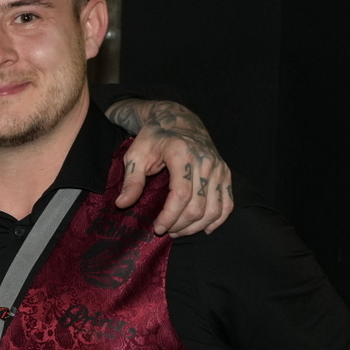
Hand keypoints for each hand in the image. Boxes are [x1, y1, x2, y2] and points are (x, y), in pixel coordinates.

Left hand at [106, 99, 234, 235]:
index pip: (181, 194)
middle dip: (181, 224)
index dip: (170, 216)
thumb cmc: (154, 137)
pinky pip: (228, 202)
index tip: (158, 228)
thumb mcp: (136, 155)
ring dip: (197, 226)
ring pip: (214, 208)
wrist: (178, 119)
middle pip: (198, 205)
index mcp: (182, 154)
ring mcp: (218, 167)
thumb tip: (122, 204)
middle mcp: (205, 161)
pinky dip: (218, 219)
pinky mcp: (225, 173)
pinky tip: (205, 228)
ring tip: (179, 230)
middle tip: (166, 230)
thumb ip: (131, 180)